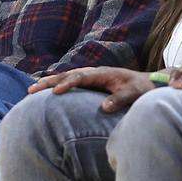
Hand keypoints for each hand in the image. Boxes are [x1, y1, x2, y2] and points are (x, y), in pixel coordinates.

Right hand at [29, 67, 156, 111]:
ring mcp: (92, 76)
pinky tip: (47, 91)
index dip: (68, 83)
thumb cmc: (142, 89)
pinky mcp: (91, 82)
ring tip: (32, 90)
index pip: (81, 76)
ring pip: (66, 76)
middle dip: (49, 82)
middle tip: (31, 90)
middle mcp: (95, 72)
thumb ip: (120, 99)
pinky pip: (70, 81)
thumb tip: (104, 108)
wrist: (149, 83)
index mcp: (103, 73)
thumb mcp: (134, 94)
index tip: (56, 92)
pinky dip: (57, 84)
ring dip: (49, 82)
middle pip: (67, 74)